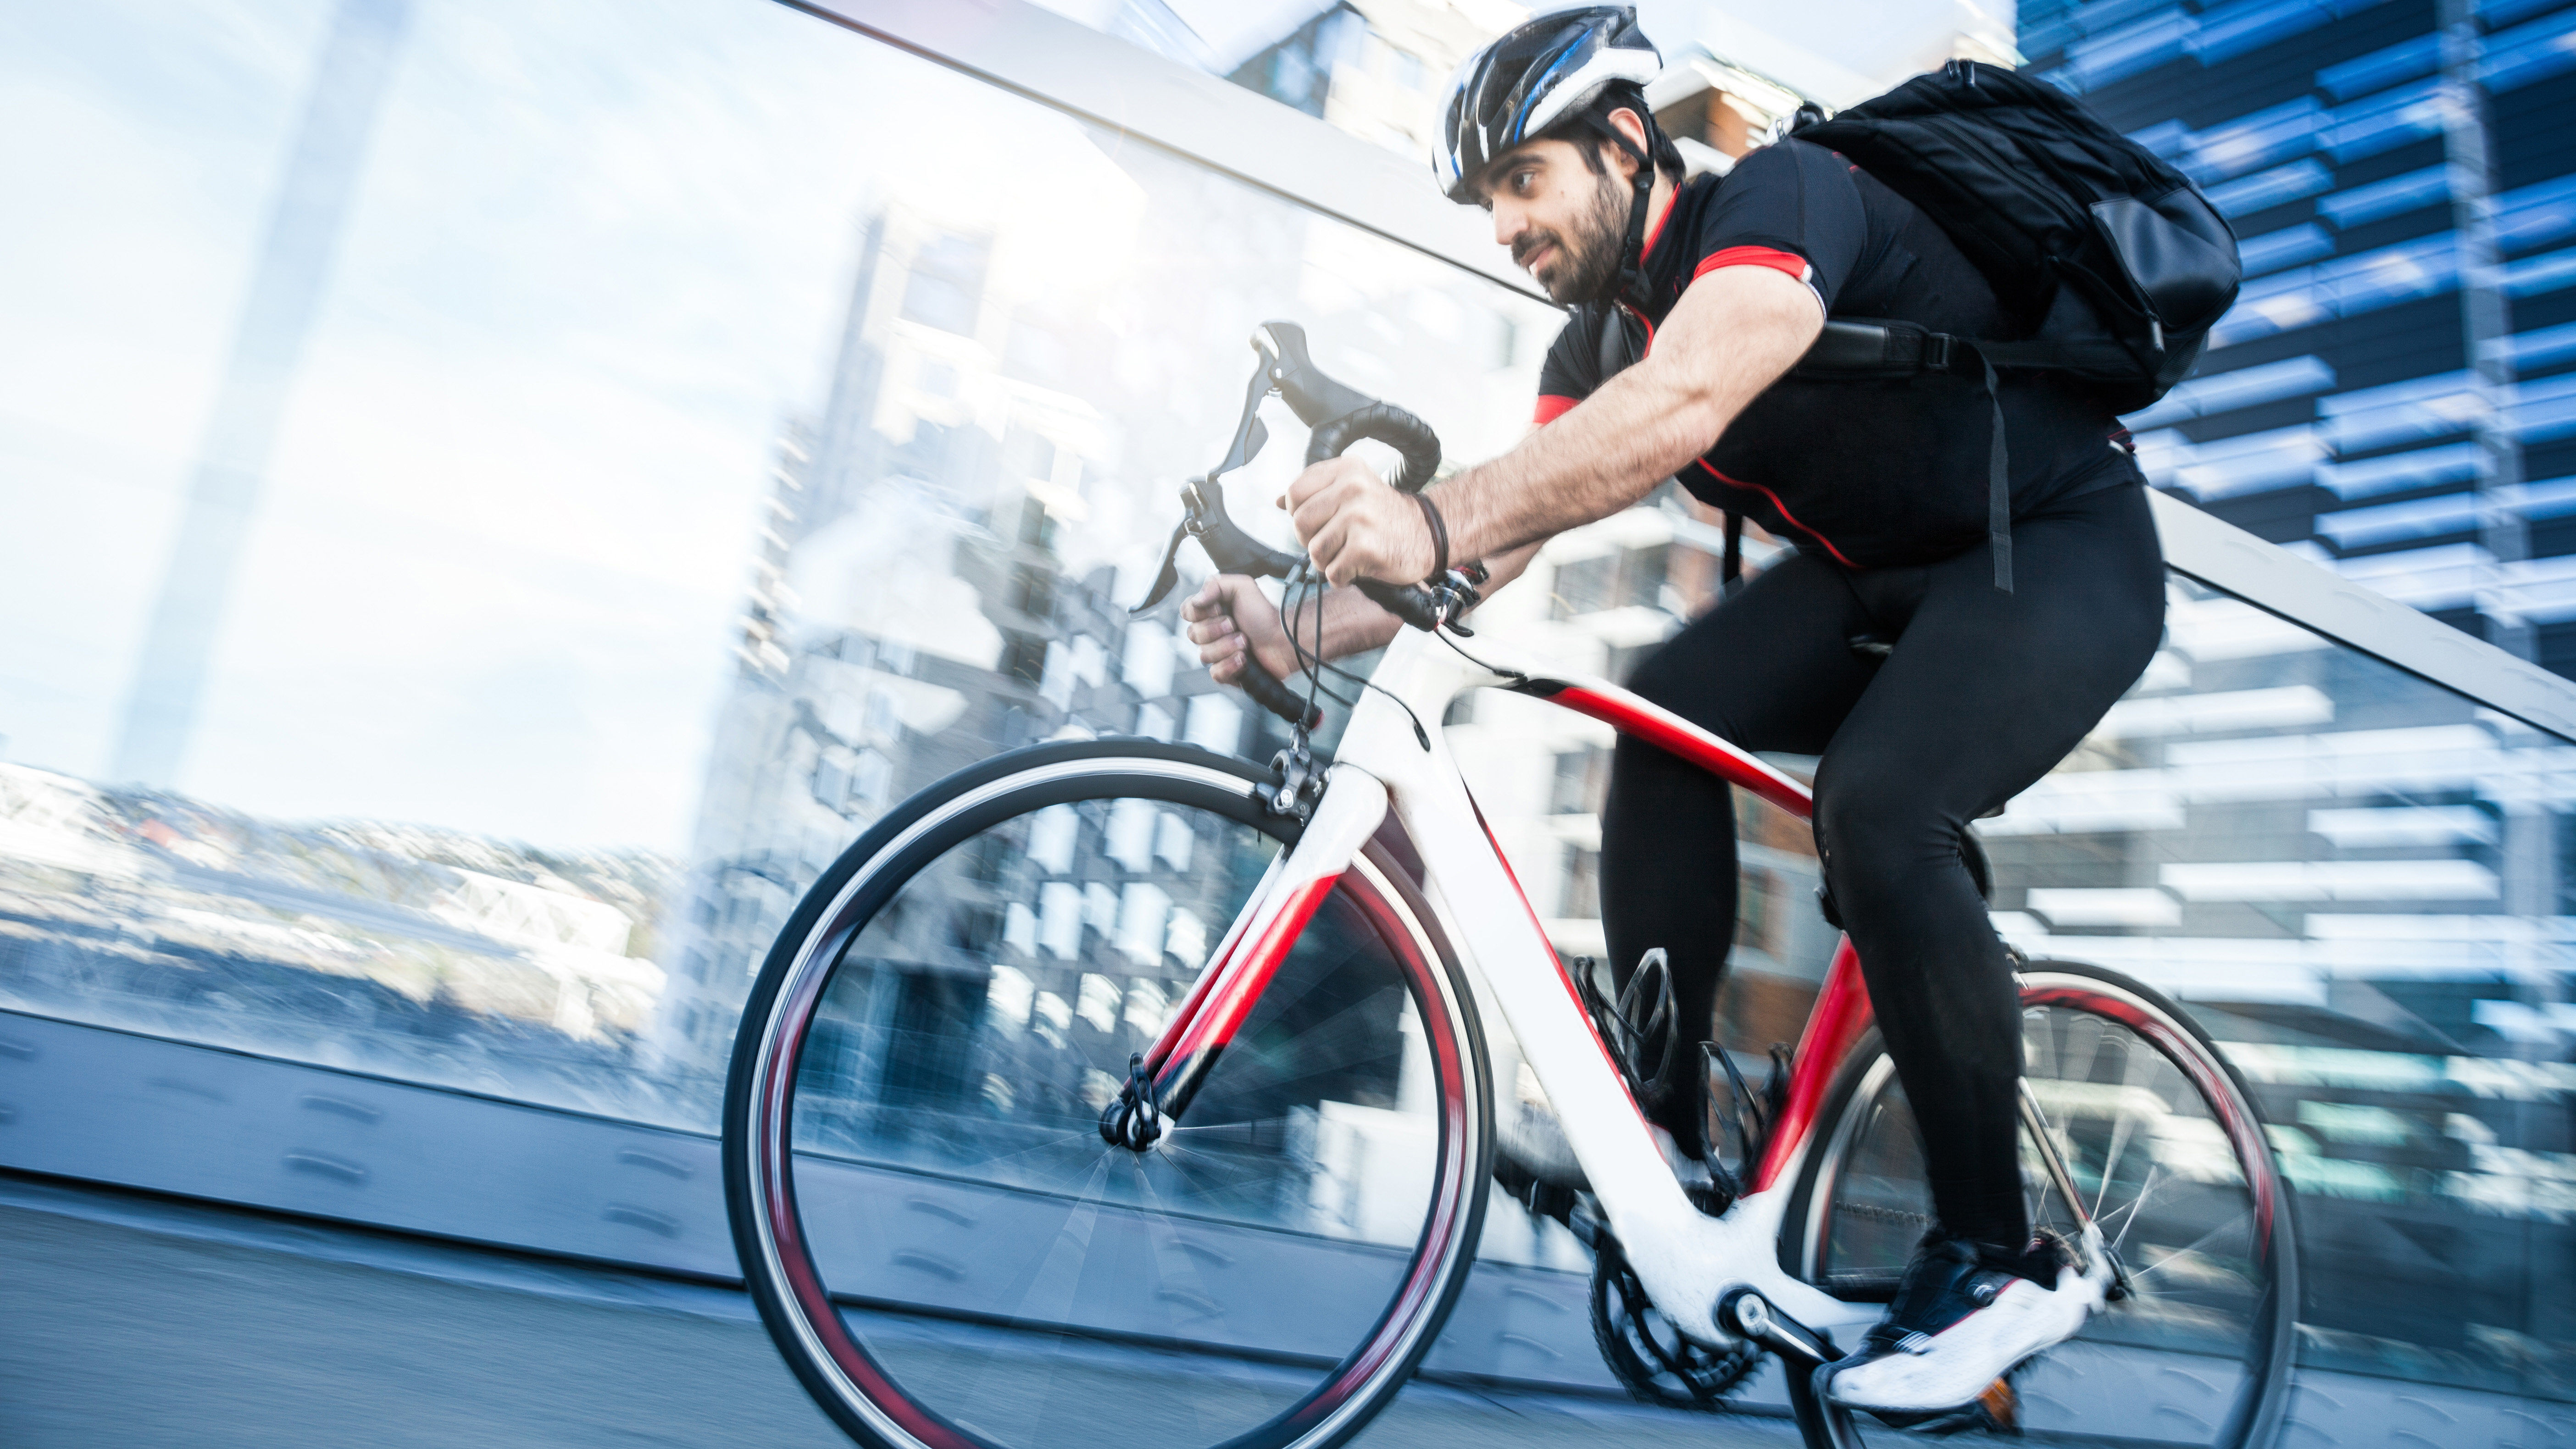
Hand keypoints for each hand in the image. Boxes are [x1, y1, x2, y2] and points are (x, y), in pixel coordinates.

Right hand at [1182, 576, 1296, 683]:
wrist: (1283, 640)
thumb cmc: (1265, 615)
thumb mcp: (1243, 587)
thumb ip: (1216, 584)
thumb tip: (1196, 599)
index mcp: (1212, 611)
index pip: (1187, 612)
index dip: (1199, 613)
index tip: (1218, 609)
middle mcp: (1212, 632)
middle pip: (1193, 635)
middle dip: (1216, 630)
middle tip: (1235, 625)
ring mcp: (1218, 653)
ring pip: (1204, 655)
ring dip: (1227, 647)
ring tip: (1244, 642)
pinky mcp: (1227, 671)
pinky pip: (1215, 673)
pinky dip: (1230, 665)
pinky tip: (1242, 659)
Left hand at [1283, 456, 1435, 586]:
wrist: (1430, 533)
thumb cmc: (1388, 515)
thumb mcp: (1354, 488)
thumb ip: (1317, 492)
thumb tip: (1278, 500)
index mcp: (1346, 470)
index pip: (1295, 493)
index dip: (1299, 513)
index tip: (1318, 520)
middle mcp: (1352, 488)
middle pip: (1299, 524)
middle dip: (1311, 540)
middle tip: (1335, 541)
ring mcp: (1359, 517)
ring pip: (1314, 551)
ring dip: (1328, 561)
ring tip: (1349, 554)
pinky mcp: (1366, 547)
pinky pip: (1332, 572)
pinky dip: (1342, 577)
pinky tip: (1359, 566)